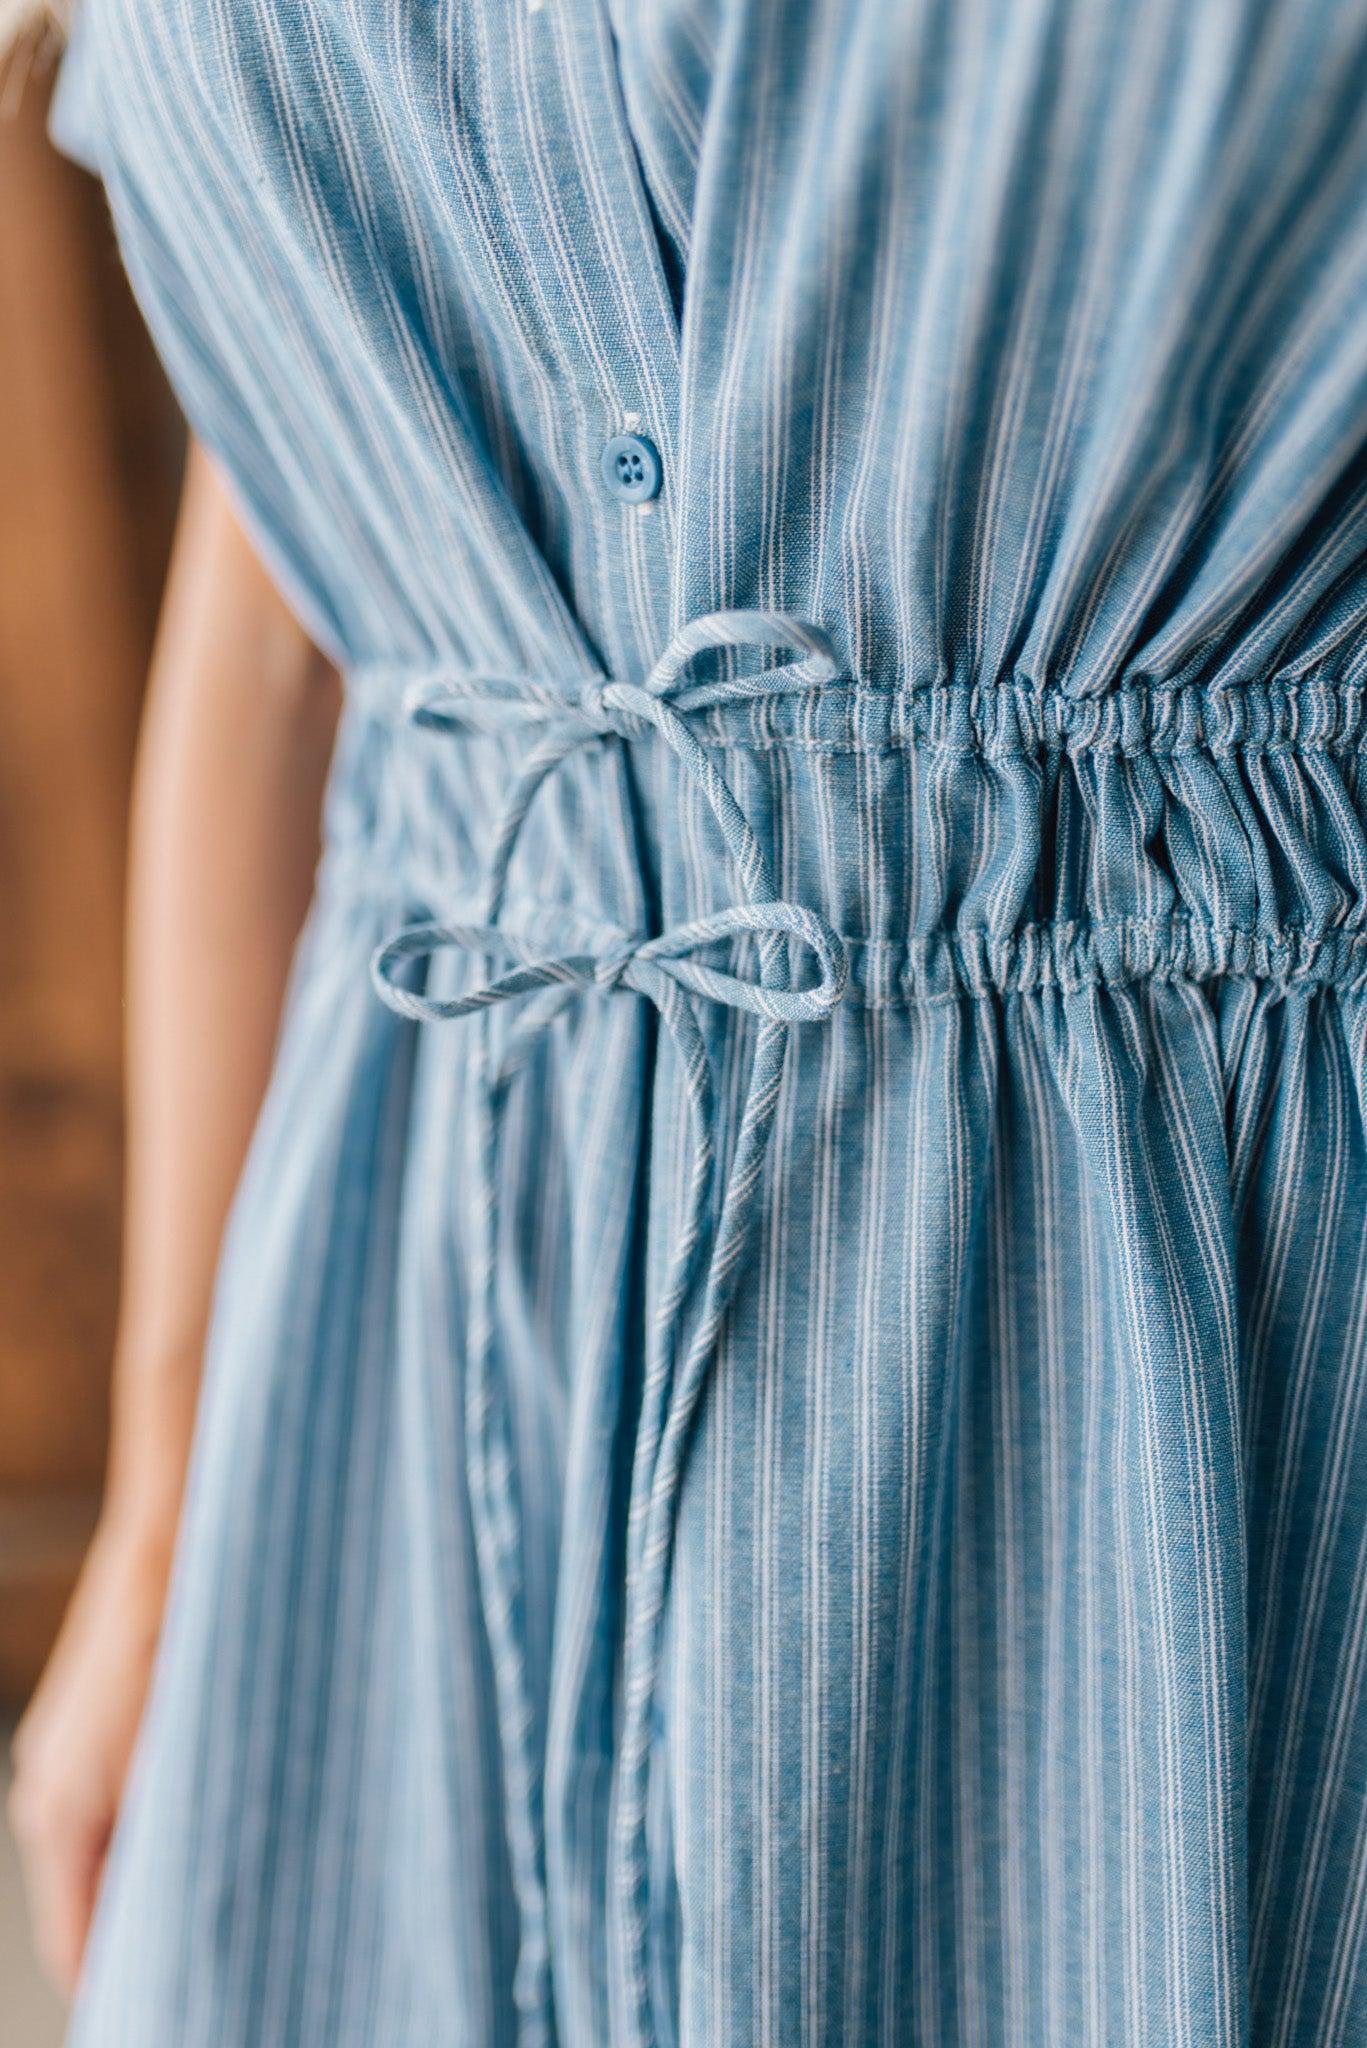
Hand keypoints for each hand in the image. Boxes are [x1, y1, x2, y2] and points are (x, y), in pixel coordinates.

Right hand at [8, 1513, 172, 1997]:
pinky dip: (145, 1831)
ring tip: (219, 1904)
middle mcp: (46, 1795)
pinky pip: (106, 1809)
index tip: (178, 2004)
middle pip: (84, 1902)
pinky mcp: (85, 1731)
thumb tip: (186, 1915)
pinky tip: (201, 1830)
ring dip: (147, 1880)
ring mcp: (61, 1759)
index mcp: (59, 1819)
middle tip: (208, 1964)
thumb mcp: (182, 1759)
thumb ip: (173, 1843)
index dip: (126, 1983)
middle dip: (137, 1936)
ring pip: (99, 1854)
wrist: (173, 1543)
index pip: (76, 1944)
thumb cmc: (184, 1642)